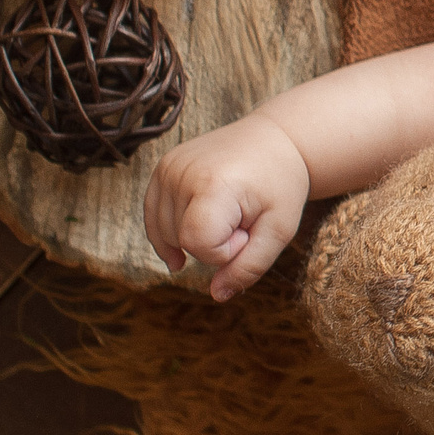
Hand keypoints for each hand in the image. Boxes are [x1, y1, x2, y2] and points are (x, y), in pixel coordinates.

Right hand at [145, 114, 310, 300]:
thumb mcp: (279, 230)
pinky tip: (182, 246)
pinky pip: (152, 216)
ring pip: (165, 232)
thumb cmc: (281, 185)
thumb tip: (216, 295)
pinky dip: (169, 232)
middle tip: (243, 217)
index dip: (226, 250)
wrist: (276, 139)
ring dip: (196, 235)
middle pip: (181, 240)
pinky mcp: (162, 167)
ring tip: (227, 211)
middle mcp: (182, 172)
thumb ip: (249, 267)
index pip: (199, 244)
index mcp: (213, 184)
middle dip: (214, 243)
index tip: (249, 230)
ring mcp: (168, 167)